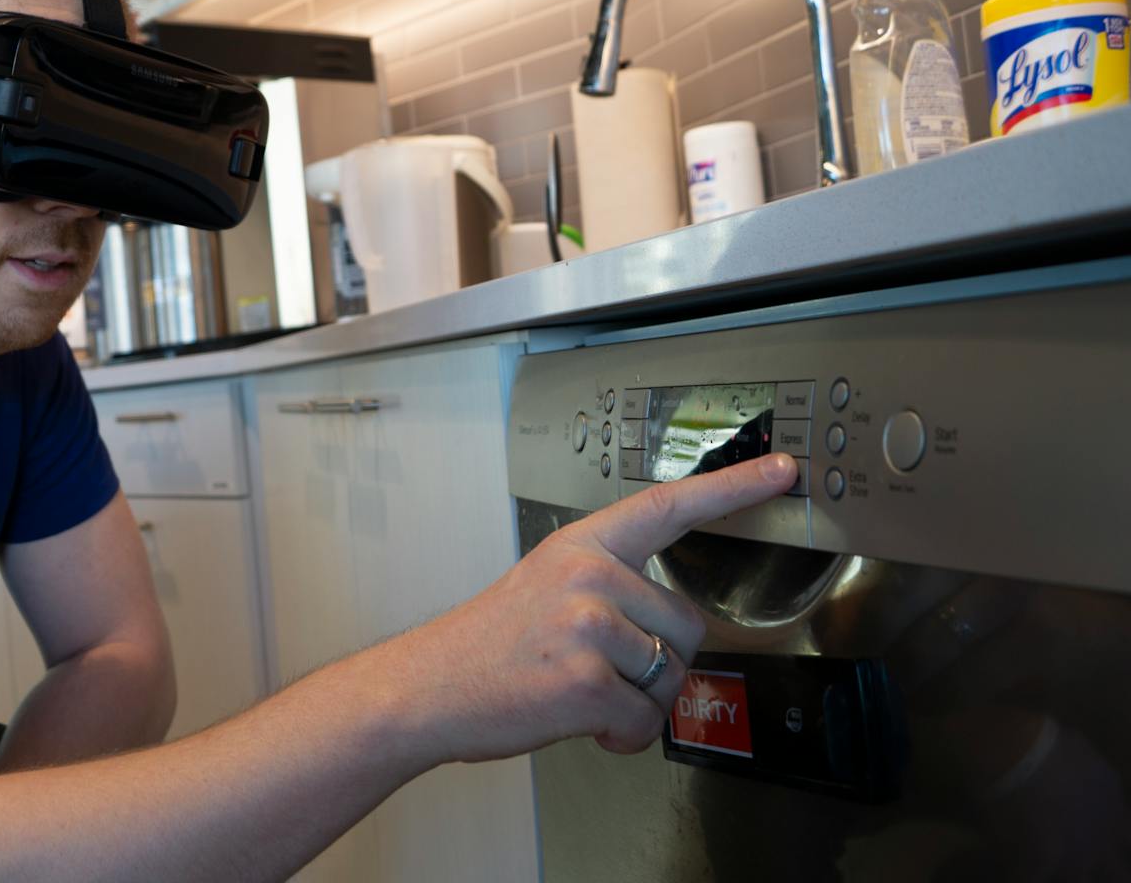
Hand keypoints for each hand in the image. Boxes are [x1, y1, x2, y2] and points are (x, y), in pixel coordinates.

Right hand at [388, 453, 797, 765]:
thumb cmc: (486, 646)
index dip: (732, 488)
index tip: (783, 472)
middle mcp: (589, 577)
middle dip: (659, 664)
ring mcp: (589, 627)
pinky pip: (644, 722)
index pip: (668, 506)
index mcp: (581, 546)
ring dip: (636, 704)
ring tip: (578, 695)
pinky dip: (619, 737)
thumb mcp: (544, 587)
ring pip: (670, 678)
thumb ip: (607, 589)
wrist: (426, 687)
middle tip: (600, 671)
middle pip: (687, 626)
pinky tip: (579, 722)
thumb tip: (668, 631)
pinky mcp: (586, 681)